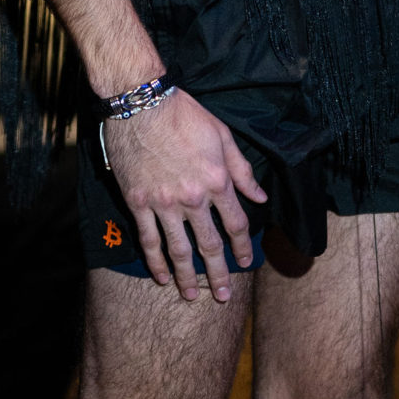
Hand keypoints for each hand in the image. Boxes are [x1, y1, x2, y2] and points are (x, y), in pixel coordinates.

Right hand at [104, 90, 267, 303]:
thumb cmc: (183, 113)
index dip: (243, 246)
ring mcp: (163, 202)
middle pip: (210, 244)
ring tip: (192, 296)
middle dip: (219, 273)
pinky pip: (148, 239)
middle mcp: (193, 197)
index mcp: (217, 180)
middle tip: (223, 296)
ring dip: (187, 277)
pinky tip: (161, 277)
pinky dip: (155, 262)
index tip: (247, 261)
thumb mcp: (222, 135)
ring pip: (179, 249)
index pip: (236, 224)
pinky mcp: (138, 202)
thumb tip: (260, 197)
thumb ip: (241, 170)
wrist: (140, 102)